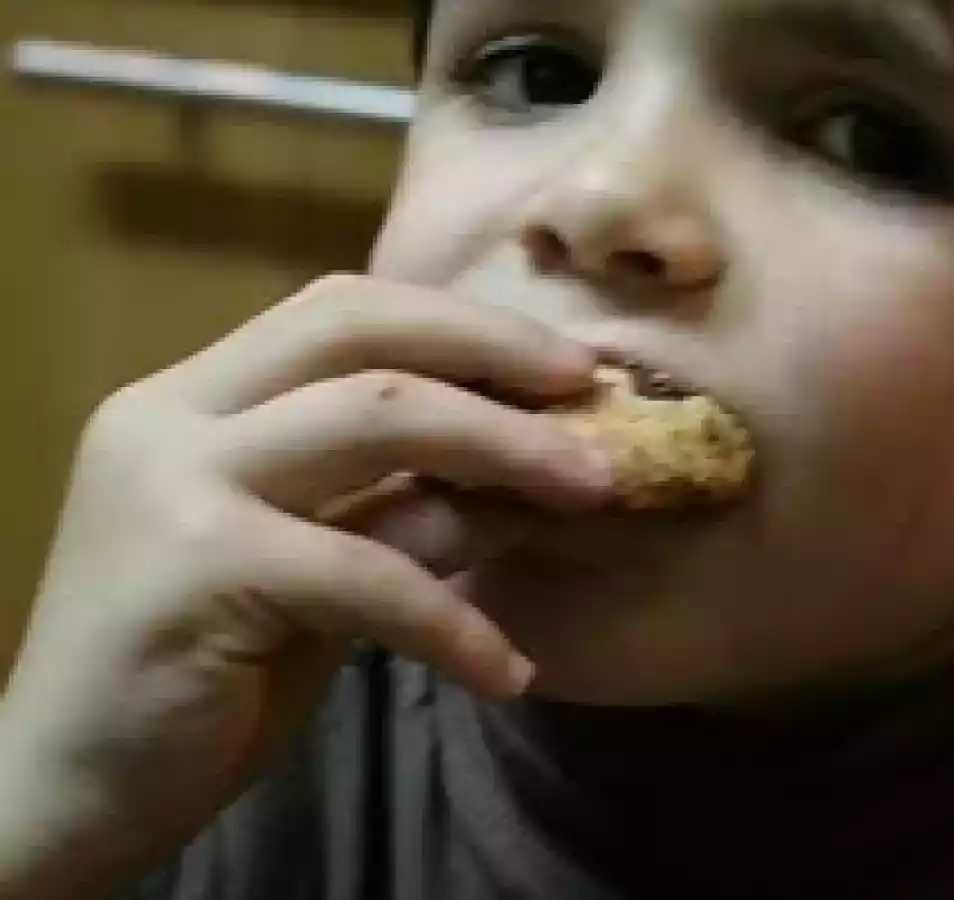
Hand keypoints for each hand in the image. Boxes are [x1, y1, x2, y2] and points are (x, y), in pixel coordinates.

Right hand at [0, 275, 609, 897]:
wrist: (64, 788)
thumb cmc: (193, 675)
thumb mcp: (312, 574)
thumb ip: (393, 512)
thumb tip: (520, 476)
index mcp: (195, 398)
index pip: (341, 311)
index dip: (461, 326)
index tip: (561, 364)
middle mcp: (173, 414)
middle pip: (361, 331)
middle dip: (494, 353)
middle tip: (595, 394)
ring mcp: (174, 482)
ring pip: (375, 417)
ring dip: (506, 452)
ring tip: (597, 493)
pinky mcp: (193, 568)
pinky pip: (365, 573)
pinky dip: (452, 619)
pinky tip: (508, 670)